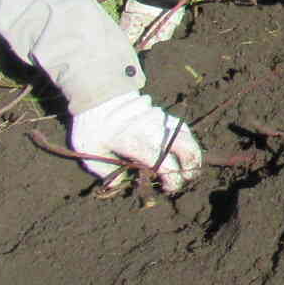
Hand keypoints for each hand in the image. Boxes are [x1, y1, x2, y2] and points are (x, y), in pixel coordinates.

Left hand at [69, 92, 202, 192]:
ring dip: (193, 153)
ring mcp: (162, 120)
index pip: (166, 166)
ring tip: (190, 166)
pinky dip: (188, 140)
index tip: (169, 188)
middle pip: (187, 149)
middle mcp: (154, 131)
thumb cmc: (92, 127)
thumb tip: (121, 184)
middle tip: (187, 179)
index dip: (173, 181)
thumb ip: (107, 172)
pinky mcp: (164, 114)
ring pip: (188, 137)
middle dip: (191, 166)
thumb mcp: (90, 153)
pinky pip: (183, 128)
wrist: (98, 96)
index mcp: (137, 144)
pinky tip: (184, 149)